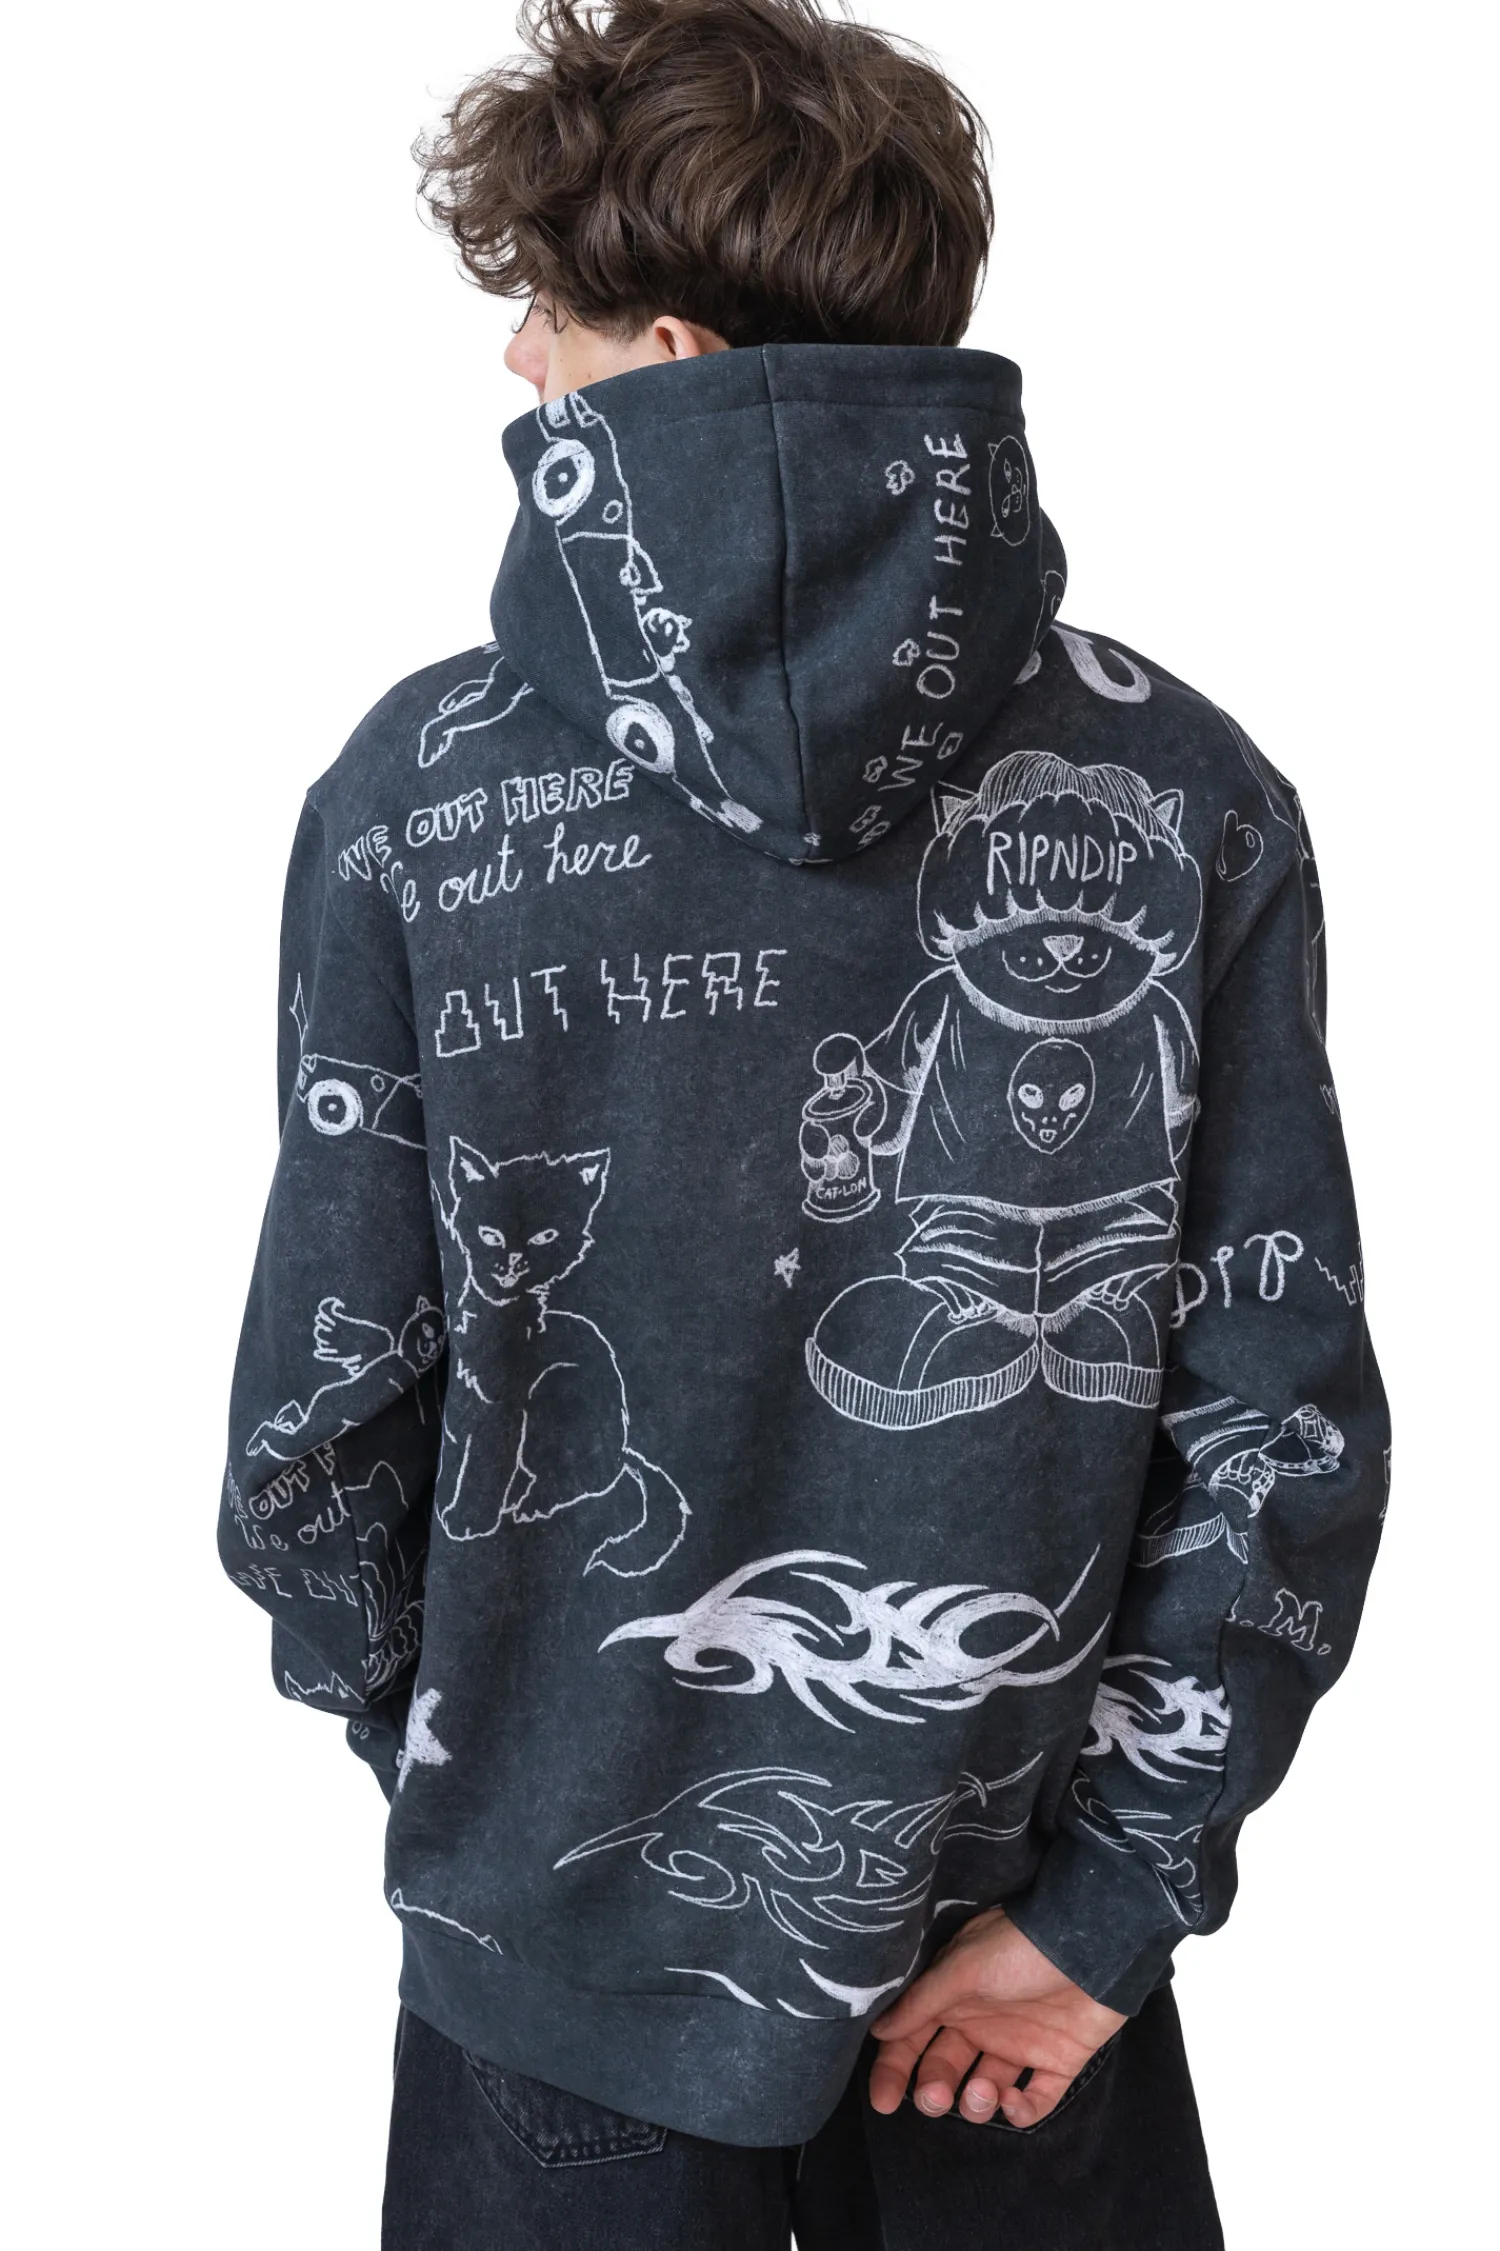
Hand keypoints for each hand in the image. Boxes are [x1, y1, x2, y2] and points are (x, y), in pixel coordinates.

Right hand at [867, 1908, 1125, 2128]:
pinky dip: (1020, 2112)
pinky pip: (1034, 2101)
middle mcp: (982, 2023)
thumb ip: (921, 2001)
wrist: (1092, 1946)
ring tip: (983, 2092)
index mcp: (954, 1998)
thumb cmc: (1020, 1949)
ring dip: (976, 2103)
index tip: (882, 2102)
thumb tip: (877, 2029)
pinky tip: (1013, 2102)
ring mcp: (1020, 2044)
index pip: (913, 2038)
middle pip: (944, 2068)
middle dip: (933, 2090)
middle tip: (935, 2098)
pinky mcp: (1056, 2062)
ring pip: (984, 2091)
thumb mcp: (962, 1968)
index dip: (894, 2069)